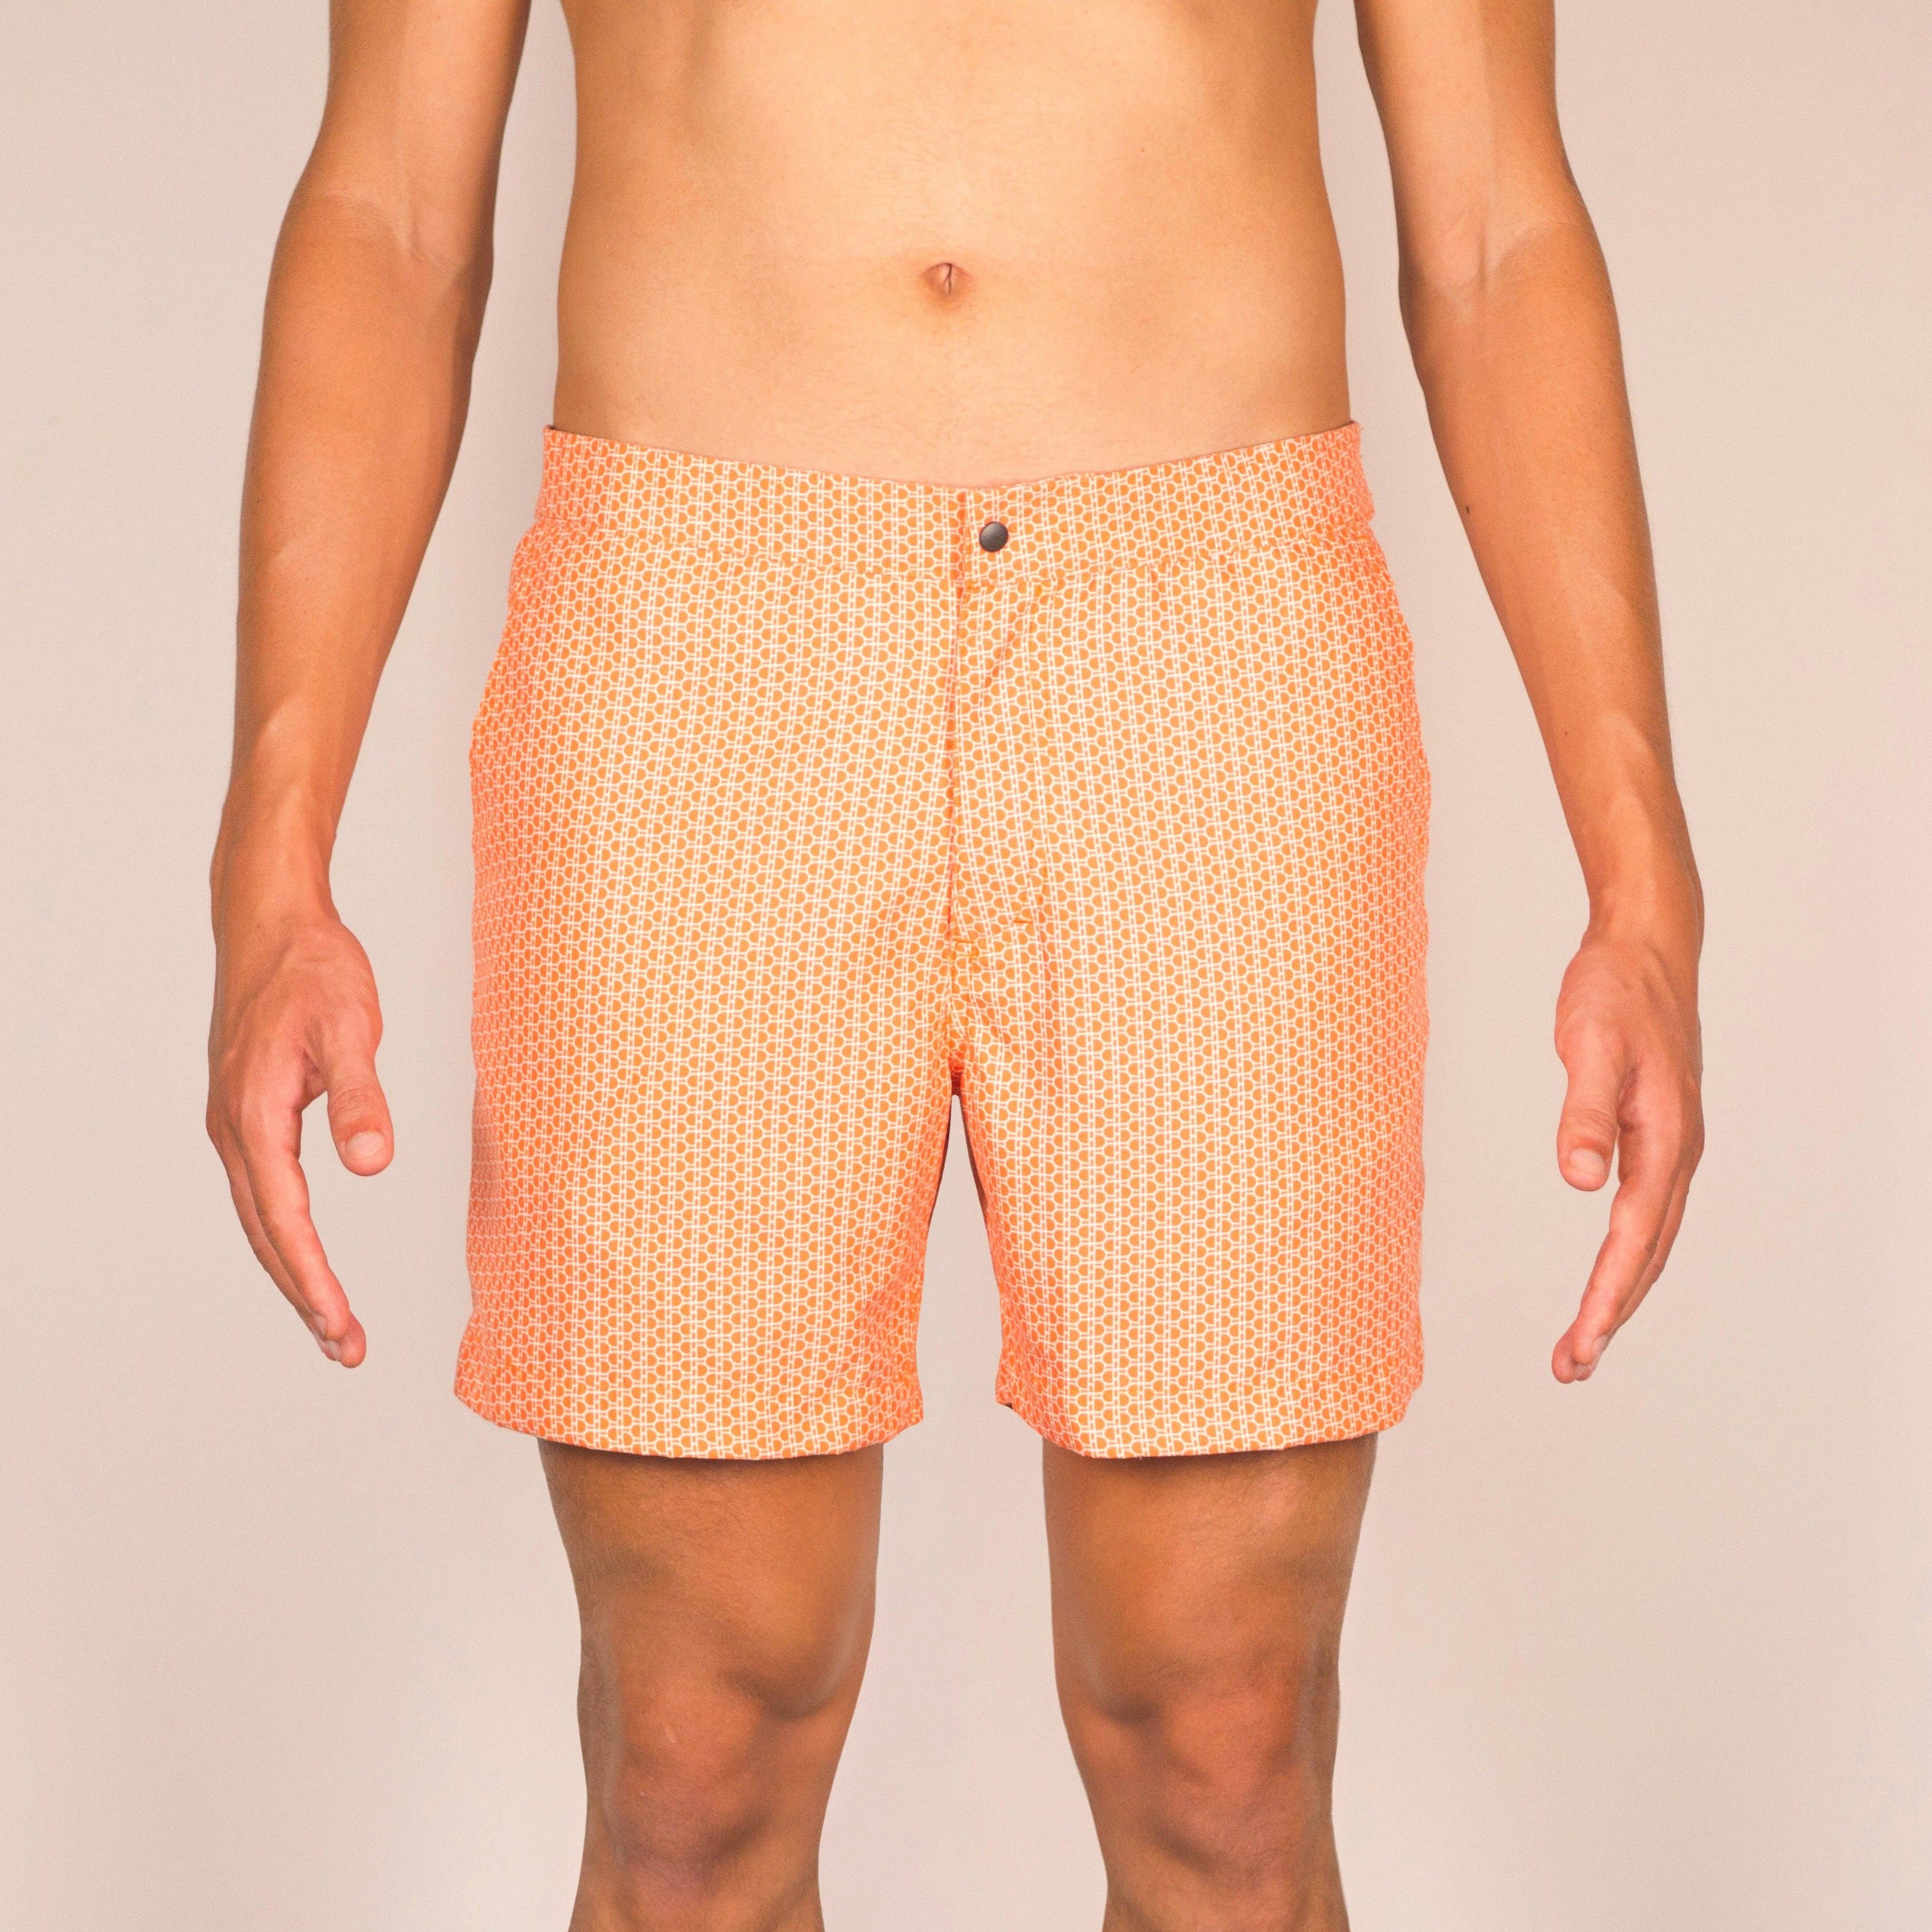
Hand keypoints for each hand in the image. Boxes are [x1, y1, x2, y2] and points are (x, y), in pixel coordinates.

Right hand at [207, 906, 391, 1364]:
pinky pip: (265, 1192)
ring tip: (333, 1325)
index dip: (315, 1281)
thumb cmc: (313, 971)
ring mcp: (236, 1124)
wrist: (273, 926)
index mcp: (255, 1117)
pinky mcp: (248, 1115)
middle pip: (266, 1235)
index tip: (342, 1328)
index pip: (286, 1221)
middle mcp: (235, 1130)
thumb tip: (372, 1162)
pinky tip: (307, 1257)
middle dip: (305, 1297)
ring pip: (262, 1219)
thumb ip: (360, 1096)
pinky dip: (285, 1234)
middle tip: (346, 1350)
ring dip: (294, 1274)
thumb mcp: (351, 1027)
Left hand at [1550, 918, 1702, 1381]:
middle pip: (1646, 1255)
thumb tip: (1580, 1179)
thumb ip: (1586, 1111)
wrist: (1645, 949)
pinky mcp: (1655, 1136)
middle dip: (1610, 1316)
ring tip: (1581, 1342)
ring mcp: (1669, 1147)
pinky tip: (1608, 1274)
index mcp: (1664, 1140)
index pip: (1633, 1238)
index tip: (1580, 1344)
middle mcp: (1675, 1153)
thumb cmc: (1615, 992)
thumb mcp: (1591, 1043)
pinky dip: (1625, 1255)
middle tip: (1570, 1369)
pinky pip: (1644, 1214)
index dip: (1606, 1297)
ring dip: (1618, 1293)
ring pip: (1648, 1240)